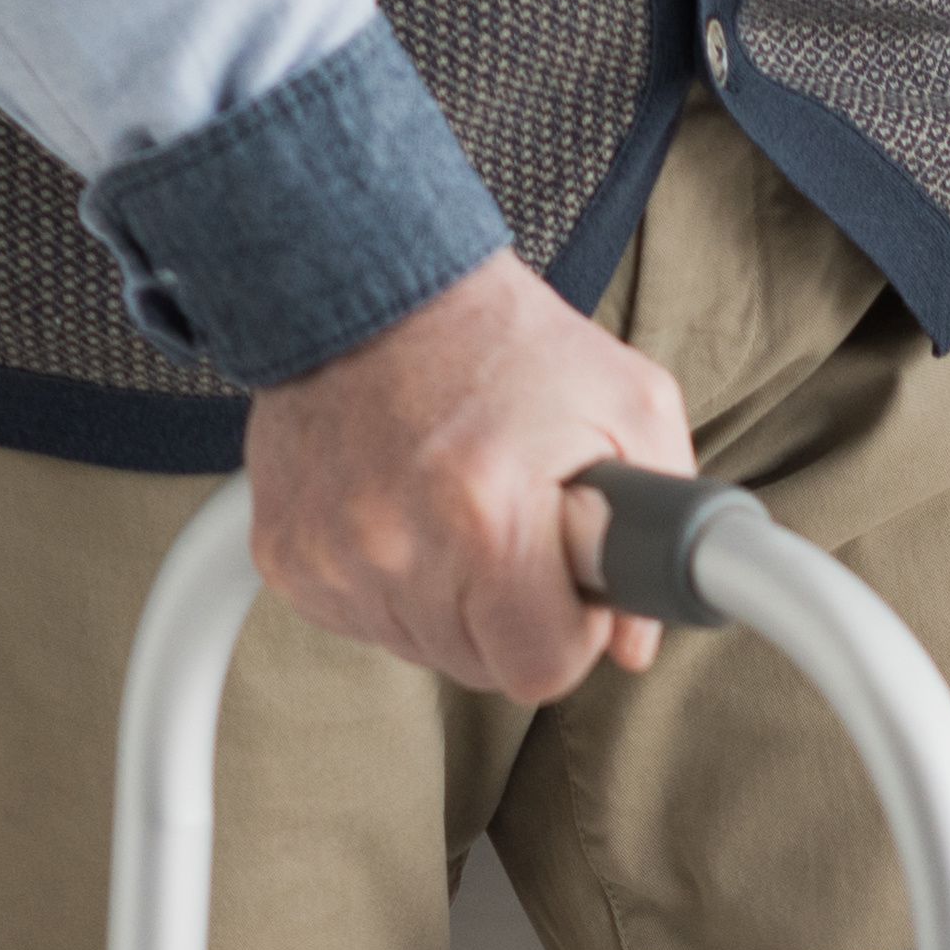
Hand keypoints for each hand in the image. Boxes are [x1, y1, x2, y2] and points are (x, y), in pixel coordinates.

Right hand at [238, 255, 697, 700]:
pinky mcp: (286, 555)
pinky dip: (392, 581)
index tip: (569, 577)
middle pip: (480, 666)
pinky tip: (403, 508)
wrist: (371, 279)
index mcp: (485, 516)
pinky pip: (361, 618)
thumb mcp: (629, 404)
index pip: (539, 670)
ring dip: (451, 599)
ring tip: (457, 505)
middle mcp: (394, 545)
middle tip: (517, 524)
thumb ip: (664, 528)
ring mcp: (330, 555)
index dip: (571, 629)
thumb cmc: (506, 341)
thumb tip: (636, 640)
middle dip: (515, 613)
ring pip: (421, 648)